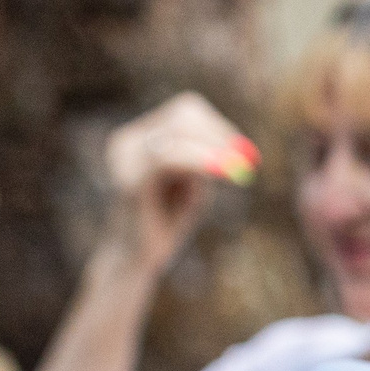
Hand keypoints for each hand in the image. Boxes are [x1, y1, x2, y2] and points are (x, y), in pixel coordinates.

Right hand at [101, 92, 256, 277]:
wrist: (136, 259)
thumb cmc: (166, 221)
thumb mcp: (191, 183)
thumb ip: (205, 159)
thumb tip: (231, 145)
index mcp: (140, 136)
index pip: (185, 111)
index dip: (218, 126)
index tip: (241, 151)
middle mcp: (127, 141)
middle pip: (182, 114)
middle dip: (218, 135)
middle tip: (244, 159)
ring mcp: (125, 159)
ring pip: (177, 132)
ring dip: (212, 149)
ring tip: (234, 169)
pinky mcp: (131, 182)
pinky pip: (167, 158)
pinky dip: (199, 161)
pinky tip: (223, 172)